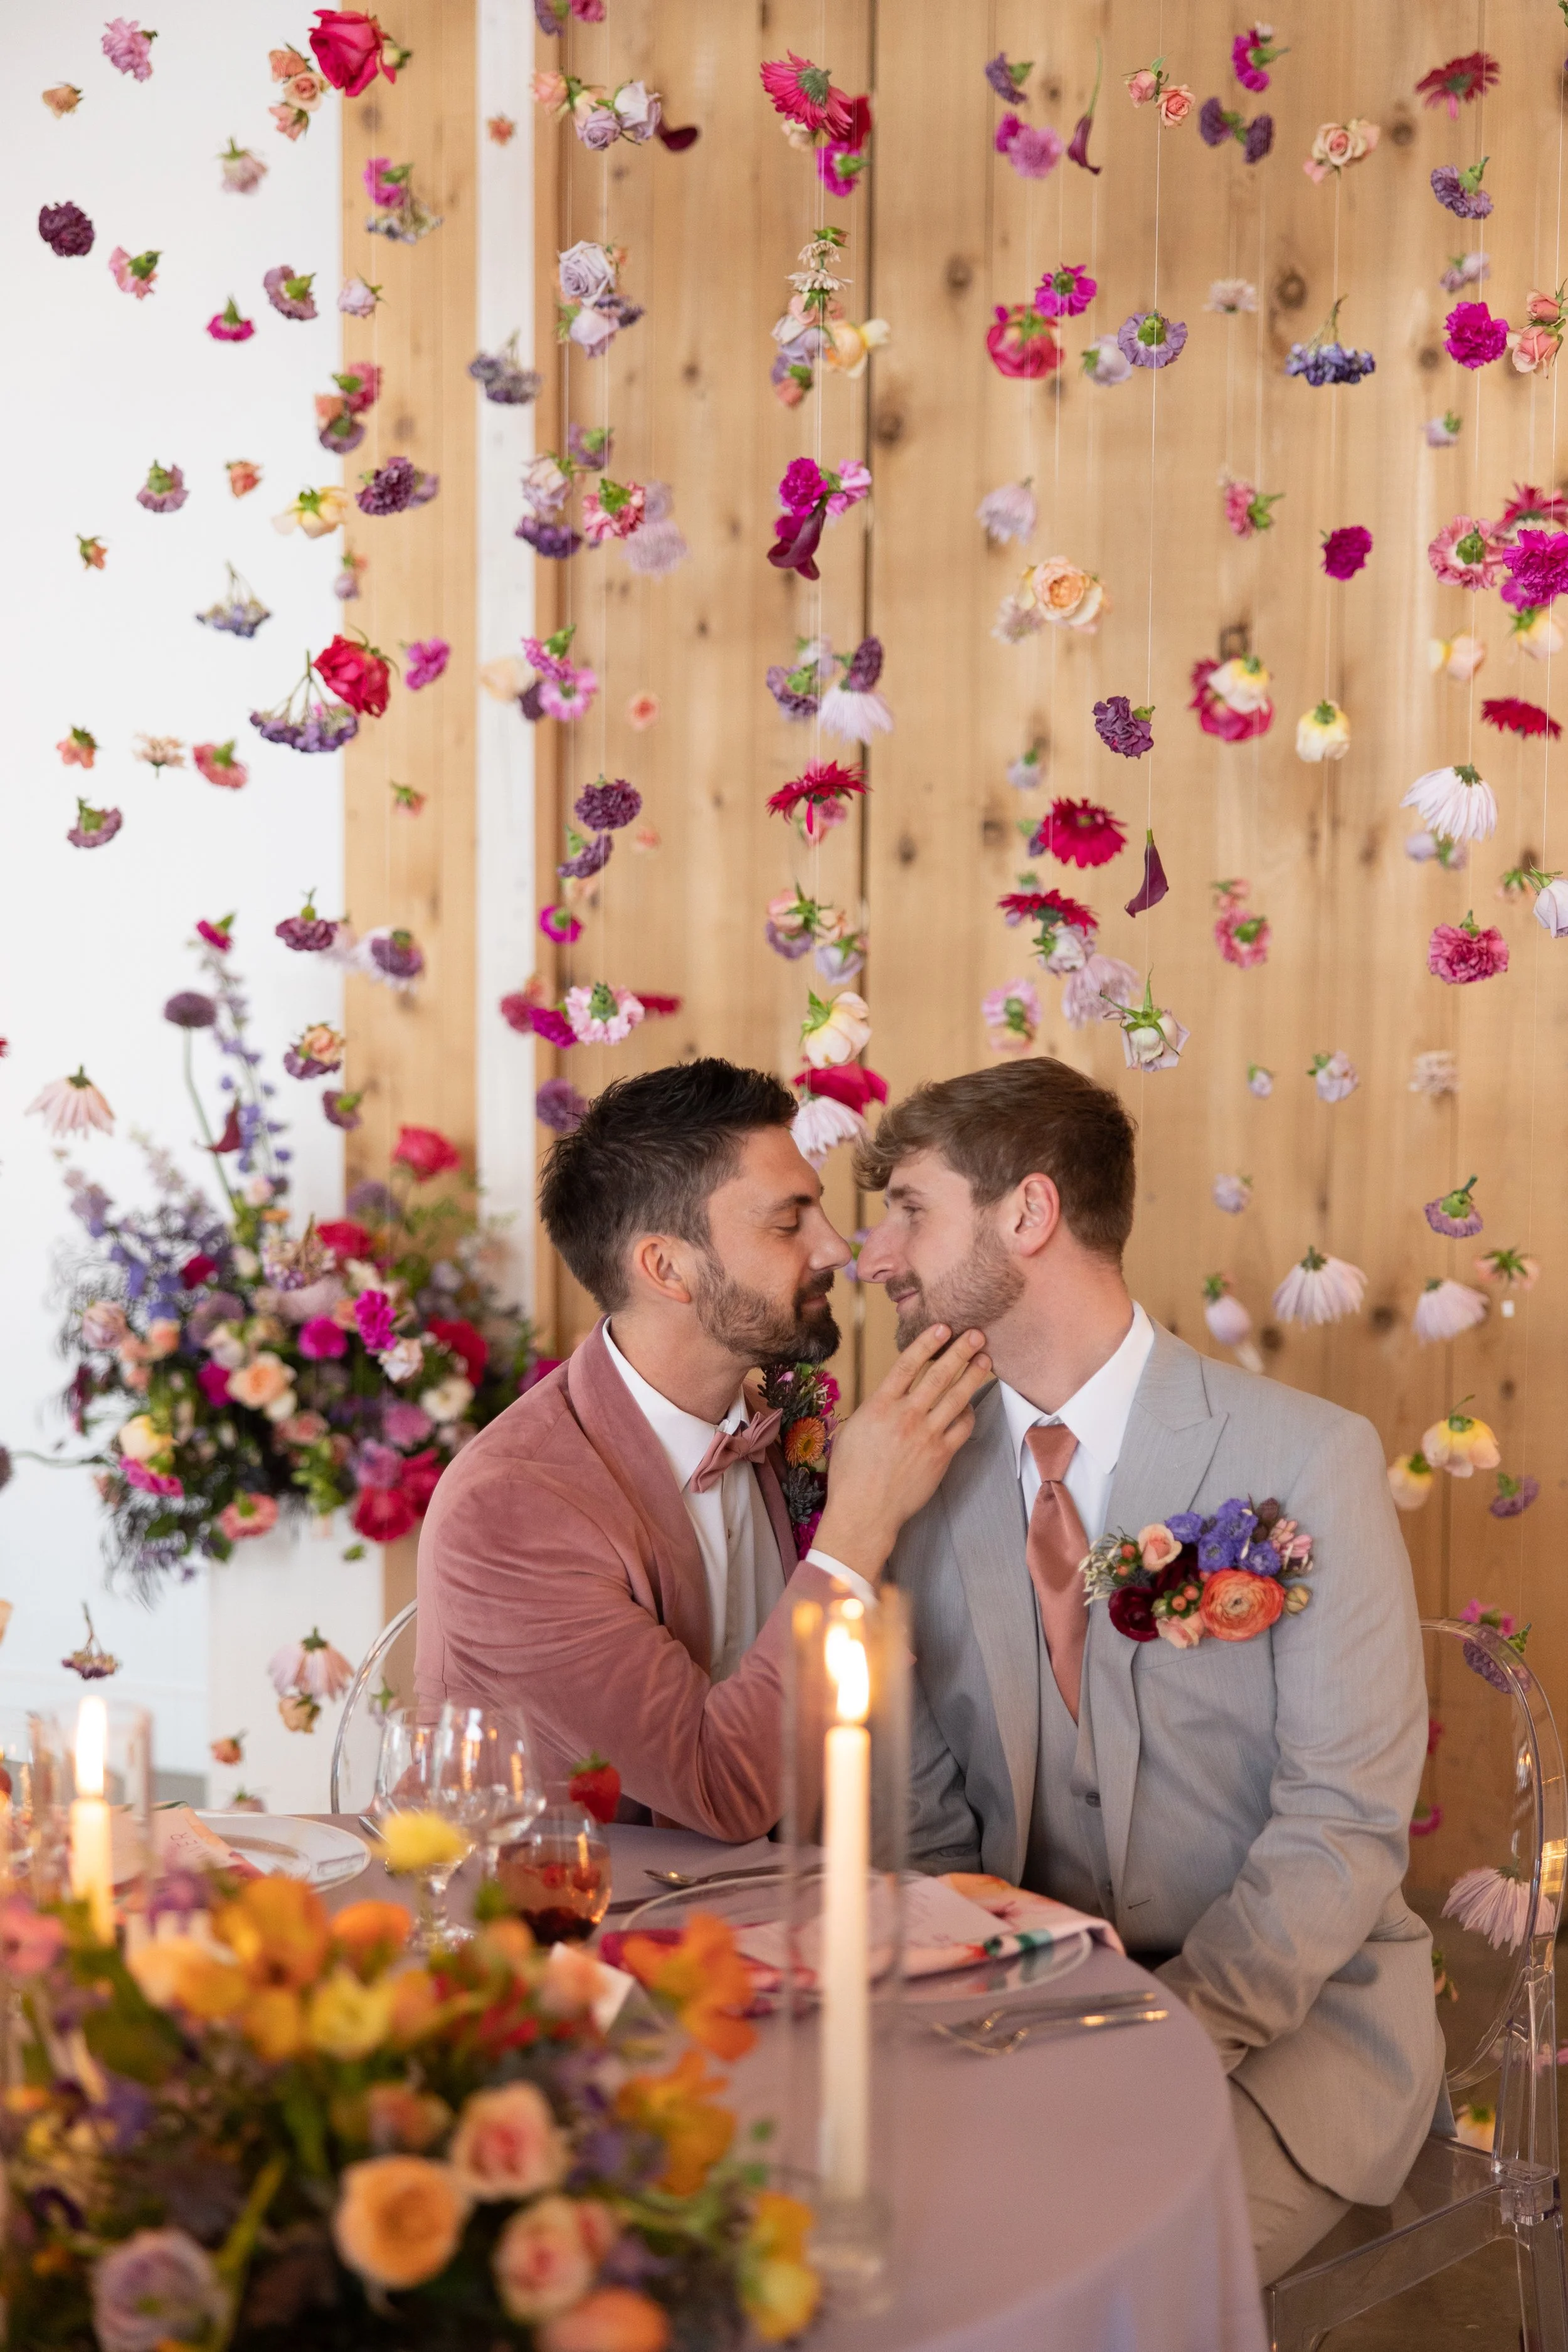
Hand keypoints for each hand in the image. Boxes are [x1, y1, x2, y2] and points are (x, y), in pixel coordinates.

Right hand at [812, 1325, 991, 1584]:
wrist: (865, 1511)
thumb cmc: (850, 1474)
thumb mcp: (852, 1430)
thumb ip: (874, 1408)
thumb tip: (890, 1394)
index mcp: (879, 1405)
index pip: (908, 1363)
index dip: (928, 1342)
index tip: (943, 1328)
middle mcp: (905, 1415)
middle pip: (939, 1374)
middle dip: (961, 1351)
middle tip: (977, 1335)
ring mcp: (926, 1435)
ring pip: (957, 1396)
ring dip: (974, 1374)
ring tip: (985, 1359)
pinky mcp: (941, 1455)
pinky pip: (962, 1426)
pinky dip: (969, 1412)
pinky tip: (971, 1404)